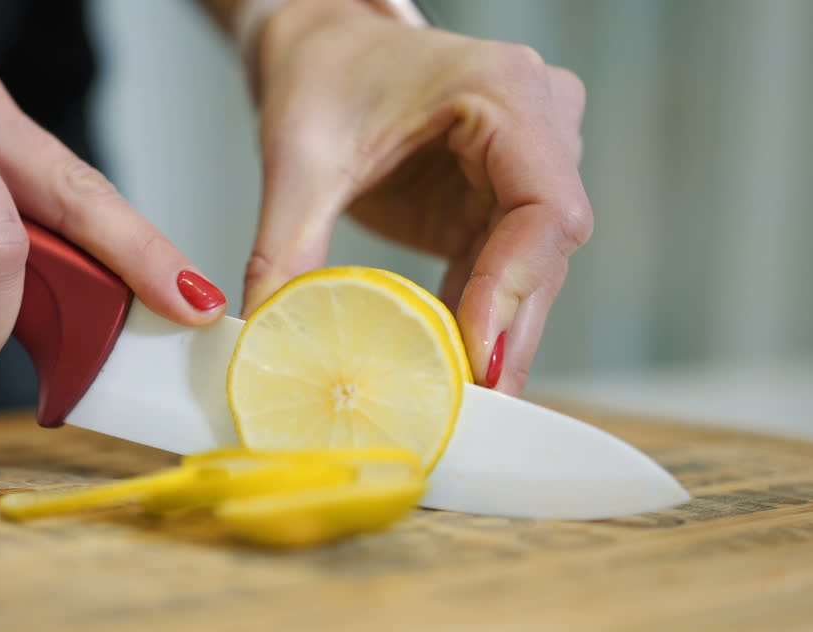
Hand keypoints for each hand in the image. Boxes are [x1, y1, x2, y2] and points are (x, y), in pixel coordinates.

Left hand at [242, 0, 592, 393]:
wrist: (321, 42)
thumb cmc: (320, 73)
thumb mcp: (297, 160)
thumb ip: (285, 250)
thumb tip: (266, 339)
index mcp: (504, 92)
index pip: (545, 207)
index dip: (515, 288)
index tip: (474, 353)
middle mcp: (538, 124)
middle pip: (546, 252)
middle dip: (508, 331)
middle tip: (471, 406)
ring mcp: (527, 163)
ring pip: (531, 270)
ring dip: (494, 333)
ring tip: (458, 401)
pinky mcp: (500, 199)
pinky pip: (502, 270)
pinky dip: (474, 317)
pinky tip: (446, 364)